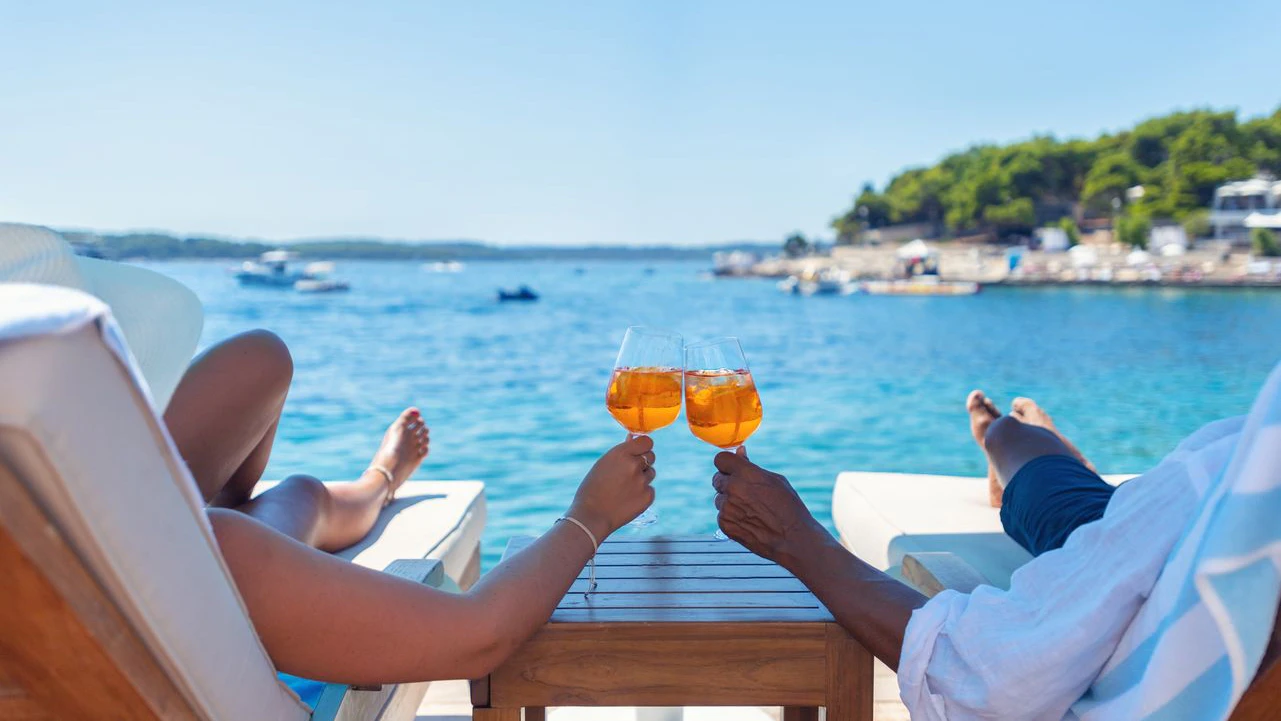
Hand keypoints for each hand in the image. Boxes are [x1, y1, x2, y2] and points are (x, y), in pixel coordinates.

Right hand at [568, 434, 655, 540]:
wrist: (591, 516)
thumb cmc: (593, 488)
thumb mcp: (604, 464)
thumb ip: (622, 452)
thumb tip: (633, 438)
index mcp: (622, 453)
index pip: (647, 442)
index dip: (643, 447)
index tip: (639, 451)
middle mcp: (634, 465)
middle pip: (651, 456)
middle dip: (643, 462)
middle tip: (629, 473)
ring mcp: (642, 481)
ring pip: (650, 473)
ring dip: (642, 477)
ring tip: (624, 488)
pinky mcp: (648, 496)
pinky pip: (650, 489)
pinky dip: (642, 493)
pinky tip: (627, 499)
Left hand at [713, 448, 823, 566]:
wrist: (793, 538)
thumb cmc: (788, 507)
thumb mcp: (775, 480)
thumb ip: (752, 466)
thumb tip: (739, 451)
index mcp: (746, 473)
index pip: (720, 459)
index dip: (727, 464)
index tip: (732, 469)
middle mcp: (733, 488)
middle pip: (717, 479)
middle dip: (727, 483)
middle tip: (744, 493)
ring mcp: (727, 507)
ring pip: (719, 499)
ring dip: (729, 502)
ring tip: (751, 511)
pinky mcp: (725, 524)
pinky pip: (721, 516)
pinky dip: (731, 518)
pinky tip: (749, 522)